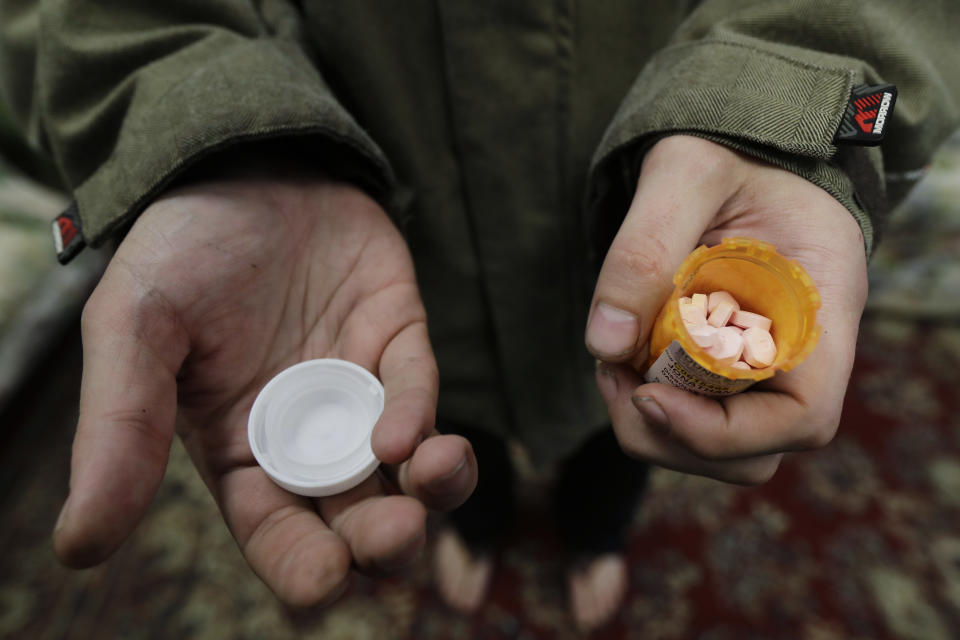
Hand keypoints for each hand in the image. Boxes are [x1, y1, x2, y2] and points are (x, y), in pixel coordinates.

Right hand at [54, 170, 476, 605]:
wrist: (236, 163)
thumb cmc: (180, 250)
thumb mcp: (134, 330)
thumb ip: (119, 428)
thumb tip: (78, 543)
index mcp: (242, 450)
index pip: (277, 533)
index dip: (303, 567)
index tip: (322, 584)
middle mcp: (308, 433)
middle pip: (357, 515)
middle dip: (382, 539)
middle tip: (394, 538)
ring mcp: (359, 387)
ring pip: (409, 467)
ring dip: (431, 490)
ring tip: (428, 486)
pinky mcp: (398, 337)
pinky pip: (418, 388)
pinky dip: (419, 413)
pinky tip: (407, 431)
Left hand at [585, 135, 867, 484]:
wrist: (743, 147)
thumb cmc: (730, 149)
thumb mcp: (686, 171)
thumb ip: (644, 247)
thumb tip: (606, 344)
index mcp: (821, 306)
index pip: (802, 416)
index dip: (723, 432)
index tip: (648, 395)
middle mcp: (803, 353)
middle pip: (751, 451)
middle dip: (670, 435)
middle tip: (613, 374)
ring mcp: (767, 367)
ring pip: (719, 447)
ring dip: (652, 425)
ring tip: (612, 363)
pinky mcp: (729, 369)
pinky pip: (695, 415)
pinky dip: (647, 404)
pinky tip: (619, 356)